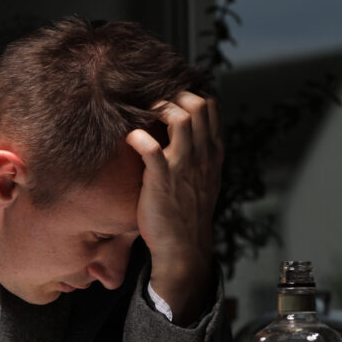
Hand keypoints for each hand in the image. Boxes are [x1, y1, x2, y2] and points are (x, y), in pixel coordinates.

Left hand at [126, 92, 222, 324]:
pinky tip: (129, 138)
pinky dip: (138, 137)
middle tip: (151, 102)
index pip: (210, 107)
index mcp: (213, 153)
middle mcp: (202, 156)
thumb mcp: (203, 179)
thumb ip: (199, 154)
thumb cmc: (187, 213)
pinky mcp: (162, 181)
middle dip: (173, 94)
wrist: (183, 248)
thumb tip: (184, 132)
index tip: (167, 96)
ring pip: (180, 118)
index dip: (188, 93)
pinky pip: (151, 149)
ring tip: (141, 115)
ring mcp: (184, 167)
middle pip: (198, 104)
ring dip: (158, 108)